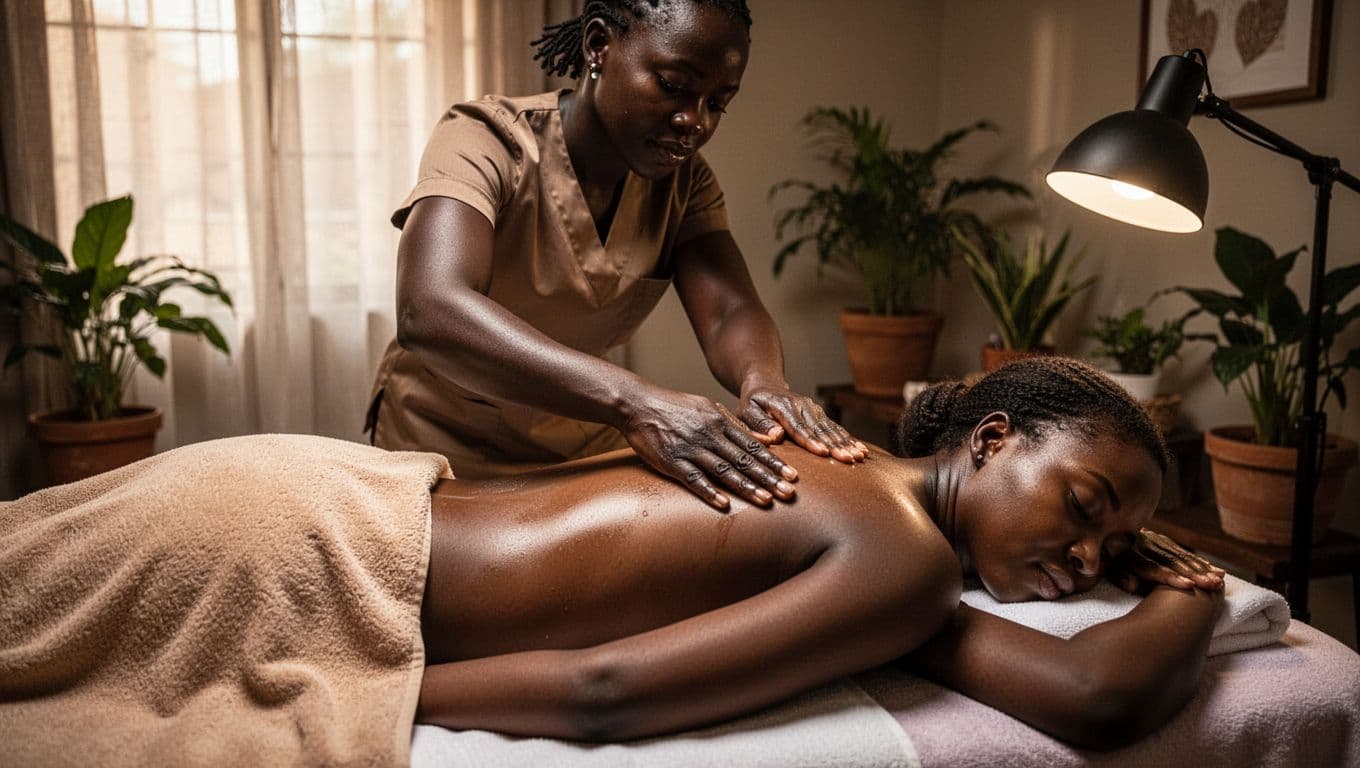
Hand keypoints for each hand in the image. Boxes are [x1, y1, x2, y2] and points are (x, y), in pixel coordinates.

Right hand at [621, 386, 798, 510]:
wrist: (638, 404)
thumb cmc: (675, 407)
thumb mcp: (708, 408)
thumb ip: (737, 425)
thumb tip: (767, 439)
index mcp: (719, 422)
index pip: (752, 446)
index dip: (773, 462)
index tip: (792, 476)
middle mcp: (708, 435)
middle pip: (743, 460)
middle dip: (768, 478)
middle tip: (788, 493)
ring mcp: (690, 448)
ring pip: (723, 470)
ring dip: (746, 487)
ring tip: (766, 501)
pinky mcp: (671, 461)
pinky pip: (693, 479)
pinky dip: (709, 491)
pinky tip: (724, 504)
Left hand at [739, 386, 867, 462]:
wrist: (765, 384)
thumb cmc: (753, 403)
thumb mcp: (746, 411)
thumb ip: (758, 424)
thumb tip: (776, 436)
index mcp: (783, 406)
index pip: (798, 426)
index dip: (810, 440)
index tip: (822, 453)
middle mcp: (802, 406)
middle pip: (819, 428)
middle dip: (835, 445)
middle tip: (848, 459)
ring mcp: (813, 408)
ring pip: (831, 428)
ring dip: (846, 443)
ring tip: (859, 456)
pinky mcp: (819, 413)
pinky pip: (835, 427)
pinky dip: (848, 439)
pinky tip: (861, 449)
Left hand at [1107, 529, 1225, 593]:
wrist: (1098, 529)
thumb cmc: (1102, 559)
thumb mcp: (1105, 566)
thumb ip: (1118, 575)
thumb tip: (1132, 586)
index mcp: (1127, 551)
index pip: (1152, 566)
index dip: (1170, 576)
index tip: (1189, 587)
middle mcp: (1144, 543)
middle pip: (1172, 560)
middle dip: (1194, 573)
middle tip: (1212, 585)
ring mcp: (1154, 539)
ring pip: (1182, 555)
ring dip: (1202, 568)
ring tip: (1219, 580)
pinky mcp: (1162, 540)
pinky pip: (1184, 553)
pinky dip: (1201, 563)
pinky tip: (1217, 571)